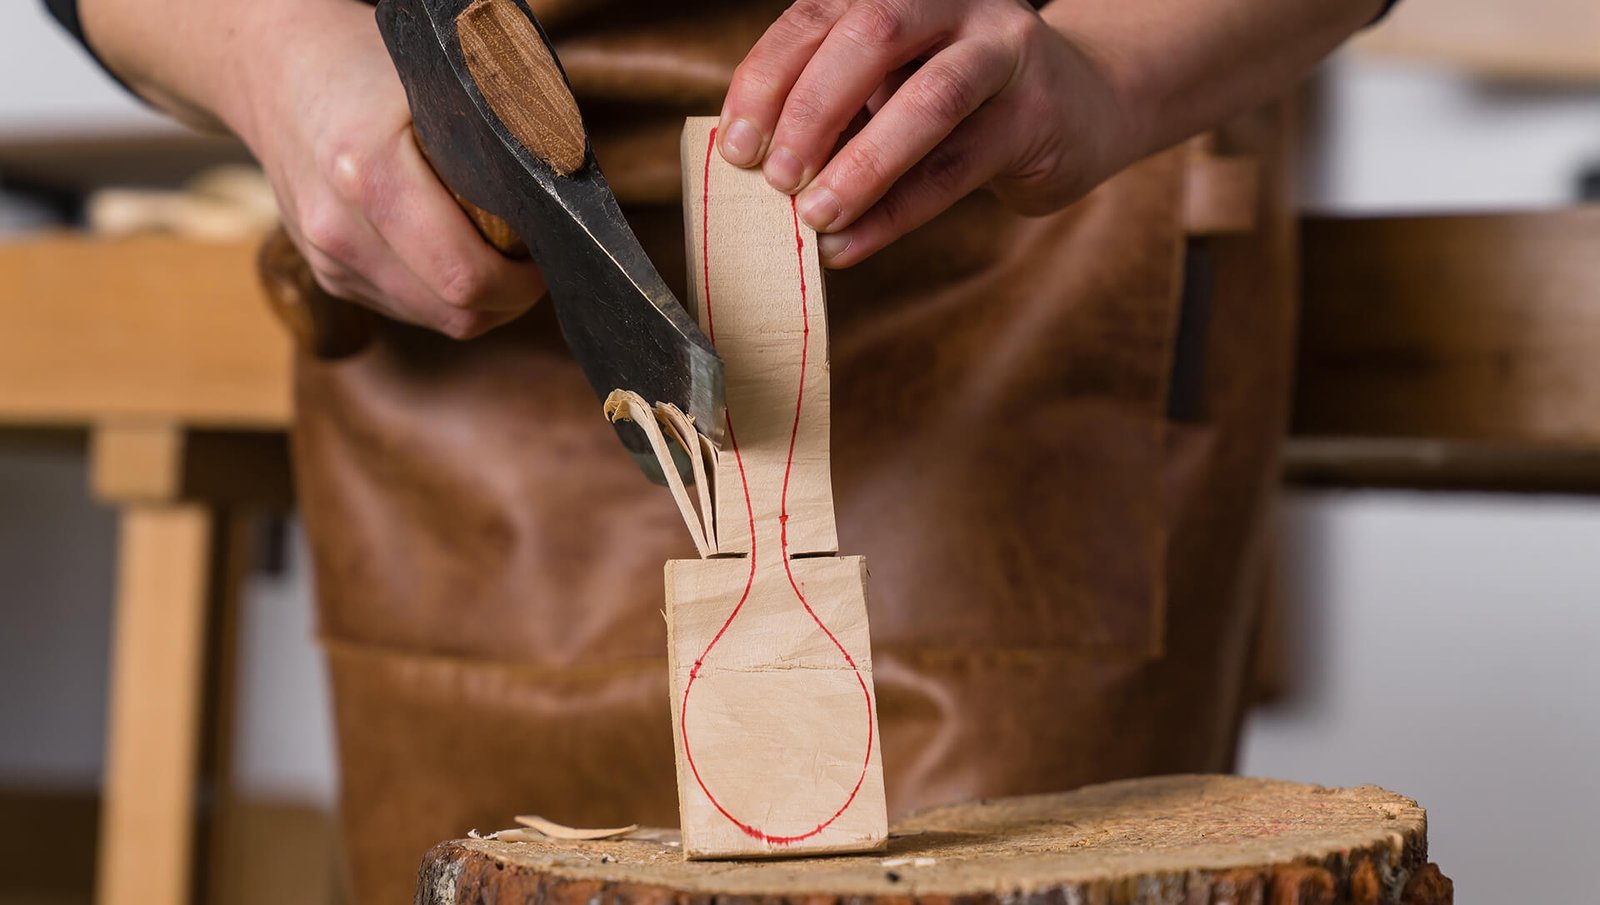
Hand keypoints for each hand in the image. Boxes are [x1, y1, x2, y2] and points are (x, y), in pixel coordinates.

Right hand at [233, 0, 545, 337]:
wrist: (274, 69)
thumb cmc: (364, 65)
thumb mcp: (438, 85)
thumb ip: (496, 142)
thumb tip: (561, 196)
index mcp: (369, 174)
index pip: (466, 275)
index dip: (522, 281)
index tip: (548, 255)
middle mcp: (340, 229)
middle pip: (457, 313)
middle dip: (510, 298)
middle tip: (535, 262)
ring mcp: (330, 260)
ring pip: (436, 320)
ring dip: (480, 301)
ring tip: (500, 254)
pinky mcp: (329, 276)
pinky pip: (408, 308)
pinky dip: (444, 293)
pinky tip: (455, 252)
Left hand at [717, 0, 1131, 268]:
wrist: (1082, 106)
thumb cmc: (960, 102)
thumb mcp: (892, 85)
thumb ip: (837, 108)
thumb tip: (754, 164)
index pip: (819, 15)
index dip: (768, 77)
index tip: (734, 144)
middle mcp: (952, 4)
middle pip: (873, 35)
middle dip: (812, 110)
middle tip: (774, 178)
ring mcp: (1002, 52)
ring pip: (927, 101)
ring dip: (861, 165)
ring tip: (813, 218)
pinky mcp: (1035, 115)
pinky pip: (956, 168)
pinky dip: (896, 213)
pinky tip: (852, 245)